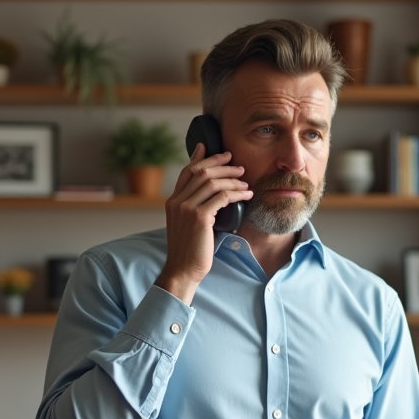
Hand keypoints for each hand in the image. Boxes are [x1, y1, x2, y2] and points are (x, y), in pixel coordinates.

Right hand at [155, 142, 251, 304]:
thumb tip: (212, 199)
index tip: (211, 148)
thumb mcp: (188, 225)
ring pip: (213, 182)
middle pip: (201, 172)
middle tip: (238, 165)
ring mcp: (187, 208)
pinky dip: (237, 193)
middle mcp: (177, 201)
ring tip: (246, 182)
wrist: (182, 270)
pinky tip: (247, 194)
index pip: (186, 171)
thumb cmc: (190, 251)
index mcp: (172, 201)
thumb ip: (194, 209)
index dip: (200, 157)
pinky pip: (222, 197)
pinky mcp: (200, 217)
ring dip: (233, 179)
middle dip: (221, 165)